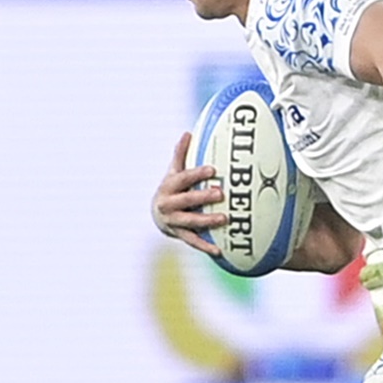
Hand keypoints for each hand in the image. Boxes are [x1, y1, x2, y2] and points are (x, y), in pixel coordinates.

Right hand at [152, 132, 225, 254]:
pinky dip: (205, 246)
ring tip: (225, 218)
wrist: (157, 215)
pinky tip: (218, 250)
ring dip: (207, 220)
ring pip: (190, 221)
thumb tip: (187, 132)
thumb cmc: (172, 188)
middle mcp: (168, 204)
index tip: (213, 170)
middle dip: (203, 197)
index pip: (183, 178)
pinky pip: (193, 241)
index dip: (197, 173)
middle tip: (221, 193)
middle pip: (186, 200)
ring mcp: (173, 221)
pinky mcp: (179, 234)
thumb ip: (180, 154)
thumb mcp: (173, 172)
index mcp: (169, 186)